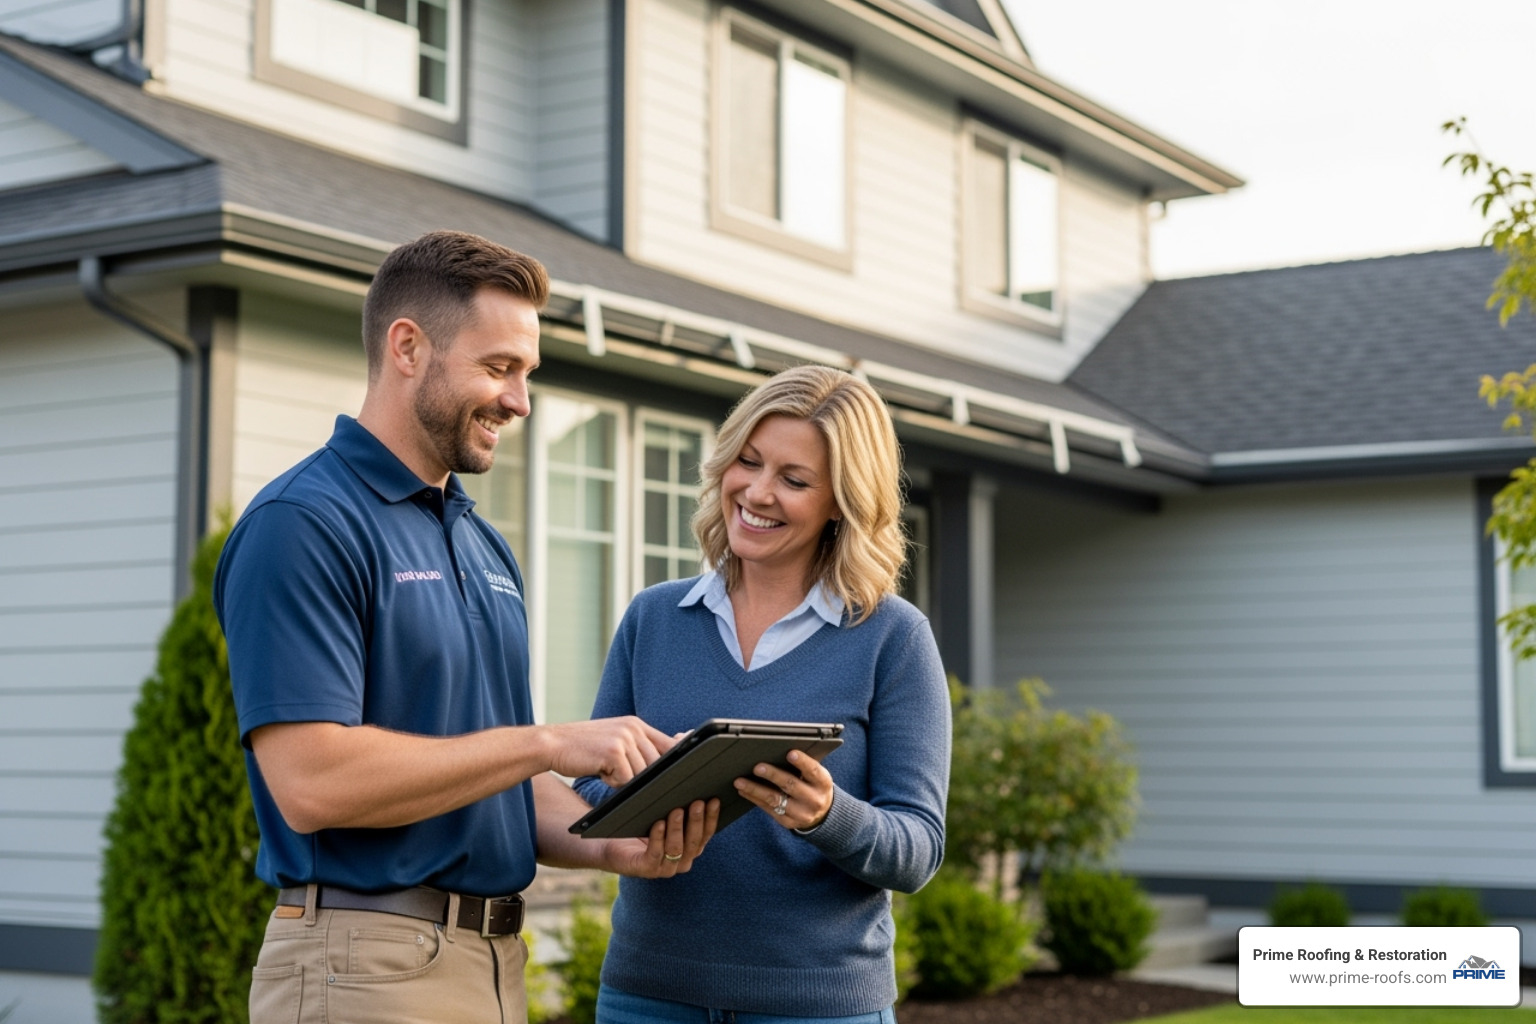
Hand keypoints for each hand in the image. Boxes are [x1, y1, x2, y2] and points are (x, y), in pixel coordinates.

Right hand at [543, 717, 673, 785]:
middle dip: (643, 777)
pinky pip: (625, 779)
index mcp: (635, 724)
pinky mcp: (613, 752)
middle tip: (620, 775)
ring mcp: (624, 738)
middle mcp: (633, 728)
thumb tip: (664, 762)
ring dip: (624, 780)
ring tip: (605, 769)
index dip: (676, 761)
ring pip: (641, 774)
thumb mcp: (614, 740)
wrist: (551, 743)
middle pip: (657, 763)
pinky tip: (599, 771)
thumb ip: (637, 747)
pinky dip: (612, 782)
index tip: (680, 773)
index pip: (669, 743)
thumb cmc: (583, 748)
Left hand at [604, 799, 719, 876]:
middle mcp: (681, 862)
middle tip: (697, 802)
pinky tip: (658, 824)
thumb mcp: (664, 817)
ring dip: (677, 829)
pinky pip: (654, 854)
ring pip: (676, 849)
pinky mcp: (645, 869)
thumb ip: (680, 809)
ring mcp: (664, 868)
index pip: (706, 834)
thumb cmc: (641, 826)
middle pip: (694, 842)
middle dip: (697, 821)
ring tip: (676, 810)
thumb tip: (694, 786)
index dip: (712, 818)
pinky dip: (657, 839)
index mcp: (690, 850)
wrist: (610, 844)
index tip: (714, 800)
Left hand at [733, 750, 832, 830]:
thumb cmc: (813, 785)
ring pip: (775, 800)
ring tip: (740, 781)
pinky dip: (754, 799)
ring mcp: (801, 814)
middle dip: (772, 775)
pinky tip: (744, 791)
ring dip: (755, 789)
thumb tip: (776, 750)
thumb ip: (802, 765)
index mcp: (823, 783)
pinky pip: (769, 809)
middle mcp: (814, 800)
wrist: (821, 814)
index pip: (813, 771)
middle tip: (757, 767)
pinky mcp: (788, 822)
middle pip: (791, 785)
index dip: (802, 762)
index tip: (790, 753)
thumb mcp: (816, 776)